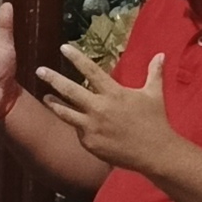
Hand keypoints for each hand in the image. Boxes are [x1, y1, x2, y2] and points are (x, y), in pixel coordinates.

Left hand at [26, 47, 178, 173]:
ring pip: (66, 113)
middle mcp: (99, 108)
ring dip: (54, 104)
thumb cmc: (155, 121)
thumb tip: (161, 55)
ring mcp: (92, 127)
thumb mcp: (154, 94)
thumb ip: (154, 73)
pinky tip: (78, 124)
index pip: (91, 71)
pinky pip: (79, 132)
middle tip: (40, 70)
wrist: (155, 153)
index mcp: (114, 93)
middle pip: (70, 91)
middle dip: (53, 79)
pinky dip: (79, 127)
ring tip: (45, 97)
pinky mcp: (90, 144)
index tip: (64, 48)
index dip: (76, 58)